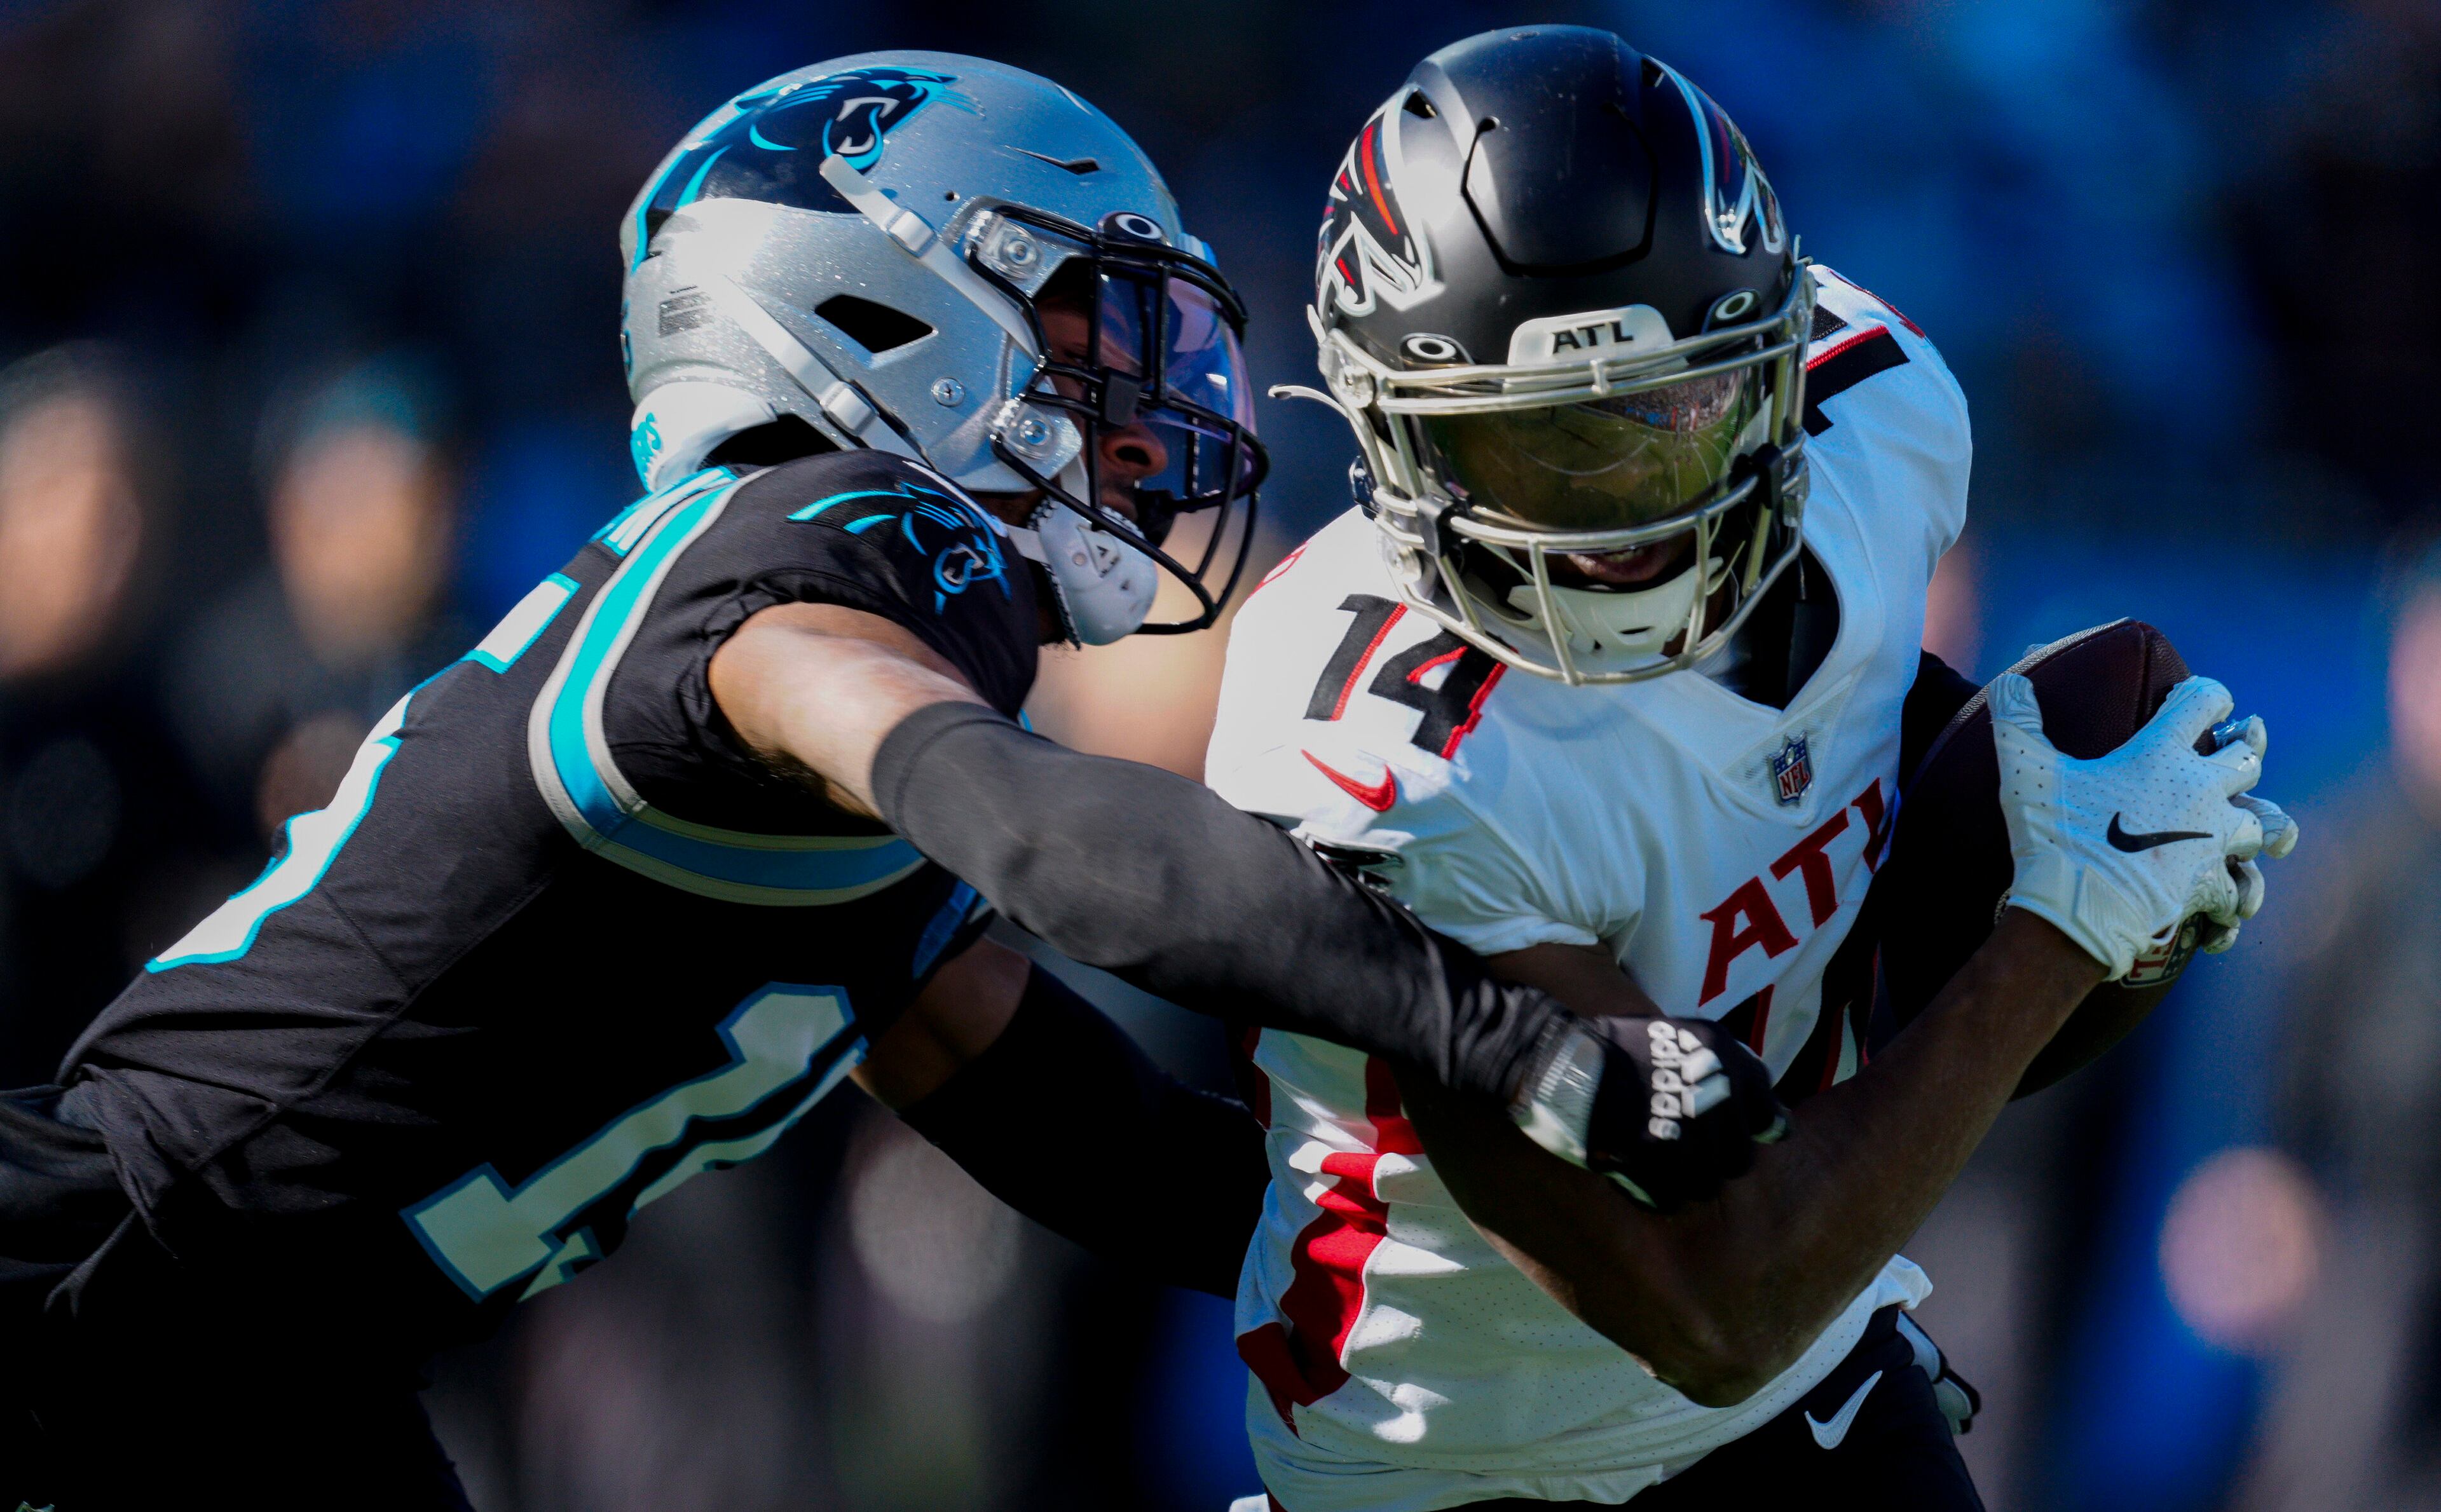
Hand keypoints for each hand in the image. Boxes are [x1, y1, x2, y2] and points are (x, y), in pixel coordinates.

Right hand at [1513, 1015, 1785, 1210]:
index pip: (1768, 1119)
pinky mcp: (1652, 1159)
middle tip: (1676, 1144)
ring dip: (1683, 1179)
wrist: (1559, 1059)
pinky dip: (1653, 1192)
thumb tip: (1781, 1130)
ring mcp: (1685, 1129)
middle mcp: (1714, 1094)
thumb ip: (1738, 1075)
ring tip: (1652, 1157)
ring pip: (1706, 1186)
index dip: (1747, 1131)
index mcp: (1725, 1059)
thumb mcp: (1688, 1037)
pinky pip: (1670, 1200)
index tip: (1719, 1132)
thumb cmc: (1623, 1049)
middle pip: (1739, 1161)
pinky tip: (1633, 1170)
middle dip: (1712, 1158)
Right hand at [1990, 673, 2292, 978]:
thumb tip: (2008, 681)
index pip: (2205, 703)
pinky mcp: (2211, 885)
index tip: (2204, 698)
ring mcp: (2213, 840)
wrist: (2080, 909)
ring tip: (2232, 830)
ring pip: (2261, 823)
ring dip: (2248, 825)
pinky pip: (2239, 889)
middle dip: (2240, 756)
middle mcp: (2200, 791)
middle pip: (2247, 761)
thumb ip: (2017, 721)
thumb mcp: (2025, 771)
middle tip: (2228, 756)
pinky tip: (2220, 899)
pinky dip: (2232, 896)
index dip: (2209, 694)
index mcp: (2161, 756)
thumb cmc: (2056, 835)